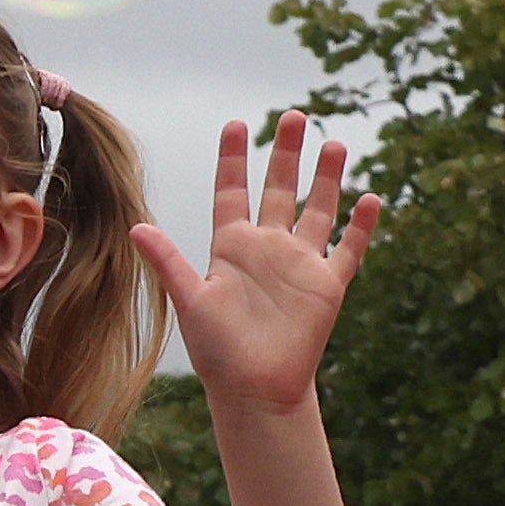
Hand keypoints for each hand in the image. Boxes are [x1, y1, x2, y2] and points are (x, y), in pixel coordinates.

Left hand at [124, 112, 385, 419]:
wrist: (255, 390)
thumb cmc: (217, 351)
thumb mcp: (190, 301)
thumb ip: (167, 261)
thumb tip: (135, 227)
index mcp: (231, 246)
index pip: (233, 191)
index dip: (234, 159)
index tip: (236, 124)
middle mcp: (267, 247)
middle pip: (278, 189)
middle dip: (286, 153)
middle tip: (295, 116)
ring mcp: (299, 264)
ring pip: (317, 210)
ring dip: (326, 179)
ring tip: (335, 143)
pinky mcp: (327, 286)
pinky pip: (347, 249)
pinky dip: (359, 226)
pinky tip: (369, 198)